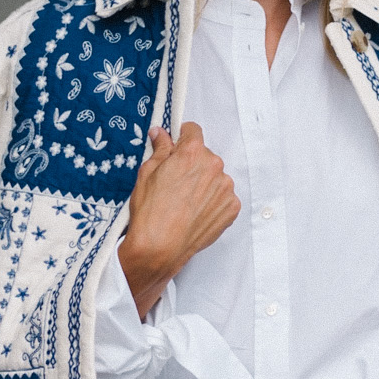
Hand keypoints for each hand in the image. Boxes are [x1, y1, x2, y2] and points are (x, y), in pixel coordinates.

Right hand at [118, 123, 240, 317]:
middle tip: (176, 183)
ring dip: (205, 183)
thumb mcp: (147, 172)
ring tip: (186, 202)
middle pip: (205, 156)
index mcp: (193, 152)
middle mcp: (214, 166)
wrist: (160, 247)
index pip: (193, 131)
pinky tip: (196, 212)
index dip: (182, 137)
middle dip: (193, 164)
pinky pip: (223, 197)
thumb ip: (160, 149)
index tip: (176, 147)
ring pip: (215, 177)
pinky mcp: (232, 207)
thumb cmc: (150, 211)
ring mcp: (226, 188)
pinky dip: (213, 202)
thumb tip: (160, 133)